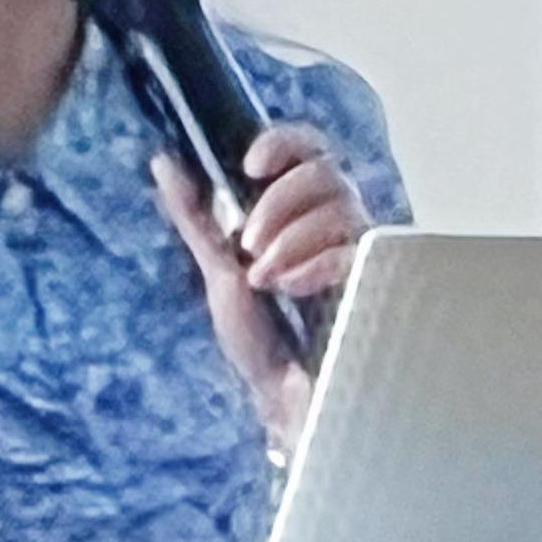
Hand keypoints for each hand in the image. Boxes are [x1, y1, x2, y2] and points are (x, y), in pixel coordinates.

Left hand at [151, 123, 371, 442]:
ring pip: (341, 204)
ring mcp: (360, 249)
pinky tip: (293, 289)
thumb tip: (163, 161)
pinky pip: (355, 248)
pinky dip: (315, 264)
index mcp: (299, 209)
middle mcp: (335, 220)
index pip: (308, 147)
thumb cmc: (258, 338)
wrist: (284, 399)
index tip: (251, 165)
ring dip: (292, 237)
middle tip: (250, 245)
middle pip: (324, 170)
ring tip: (266, 278)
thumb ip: (195, 216)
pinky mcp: (377, 279)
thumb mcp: (217, 270)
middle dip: (279, 201)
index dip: (283, 142)